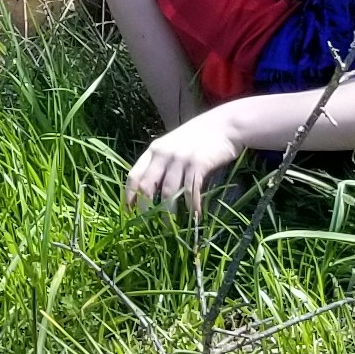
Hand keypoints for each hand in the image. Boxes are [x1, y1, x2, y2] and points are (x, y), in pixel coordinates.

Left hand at [126, 109, 244, 217]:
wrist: (225, 125)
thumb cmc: (199, 138)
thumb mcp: (174, 146)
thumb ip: (162, 164)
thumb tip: (151, 192)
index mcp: (154, 150)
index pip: (134, 175)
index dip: (129, 196)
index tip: (129, 212)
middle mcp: (164, 154)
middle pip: (147, 186)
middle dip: (146, 208)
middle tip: (148, 225)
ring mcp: (181, 159)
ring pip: (168, 192)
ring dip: (168, 213)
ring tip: (170, 228)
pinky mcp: (198, 164)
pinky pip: (191, 190)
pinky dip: (192, 206)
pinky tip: (195, 216)